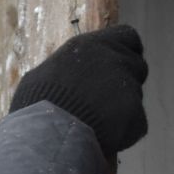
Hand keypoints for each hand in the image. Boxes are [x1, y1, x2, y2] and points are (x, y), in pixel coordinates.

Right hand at [8, 24, 148, 154]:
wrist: (48, 136)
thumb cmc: (37, 106)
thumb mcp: (42, 76)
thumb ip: (66, 70)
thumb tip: (64, 75)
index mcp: (92, 46)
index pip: (126, 36)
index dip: (126, 50)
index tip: (118, 62)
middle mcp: (115, 60)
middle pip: (136, 65)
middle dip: (126, 80)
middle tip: (107, 98)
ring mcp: (129, 87)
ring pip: (135, 96)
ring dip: (121, 107)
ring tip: (96, 122)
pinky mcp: (137, 115)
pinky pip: (136, 123)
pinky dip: (124, 132)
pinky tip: (102, 137)